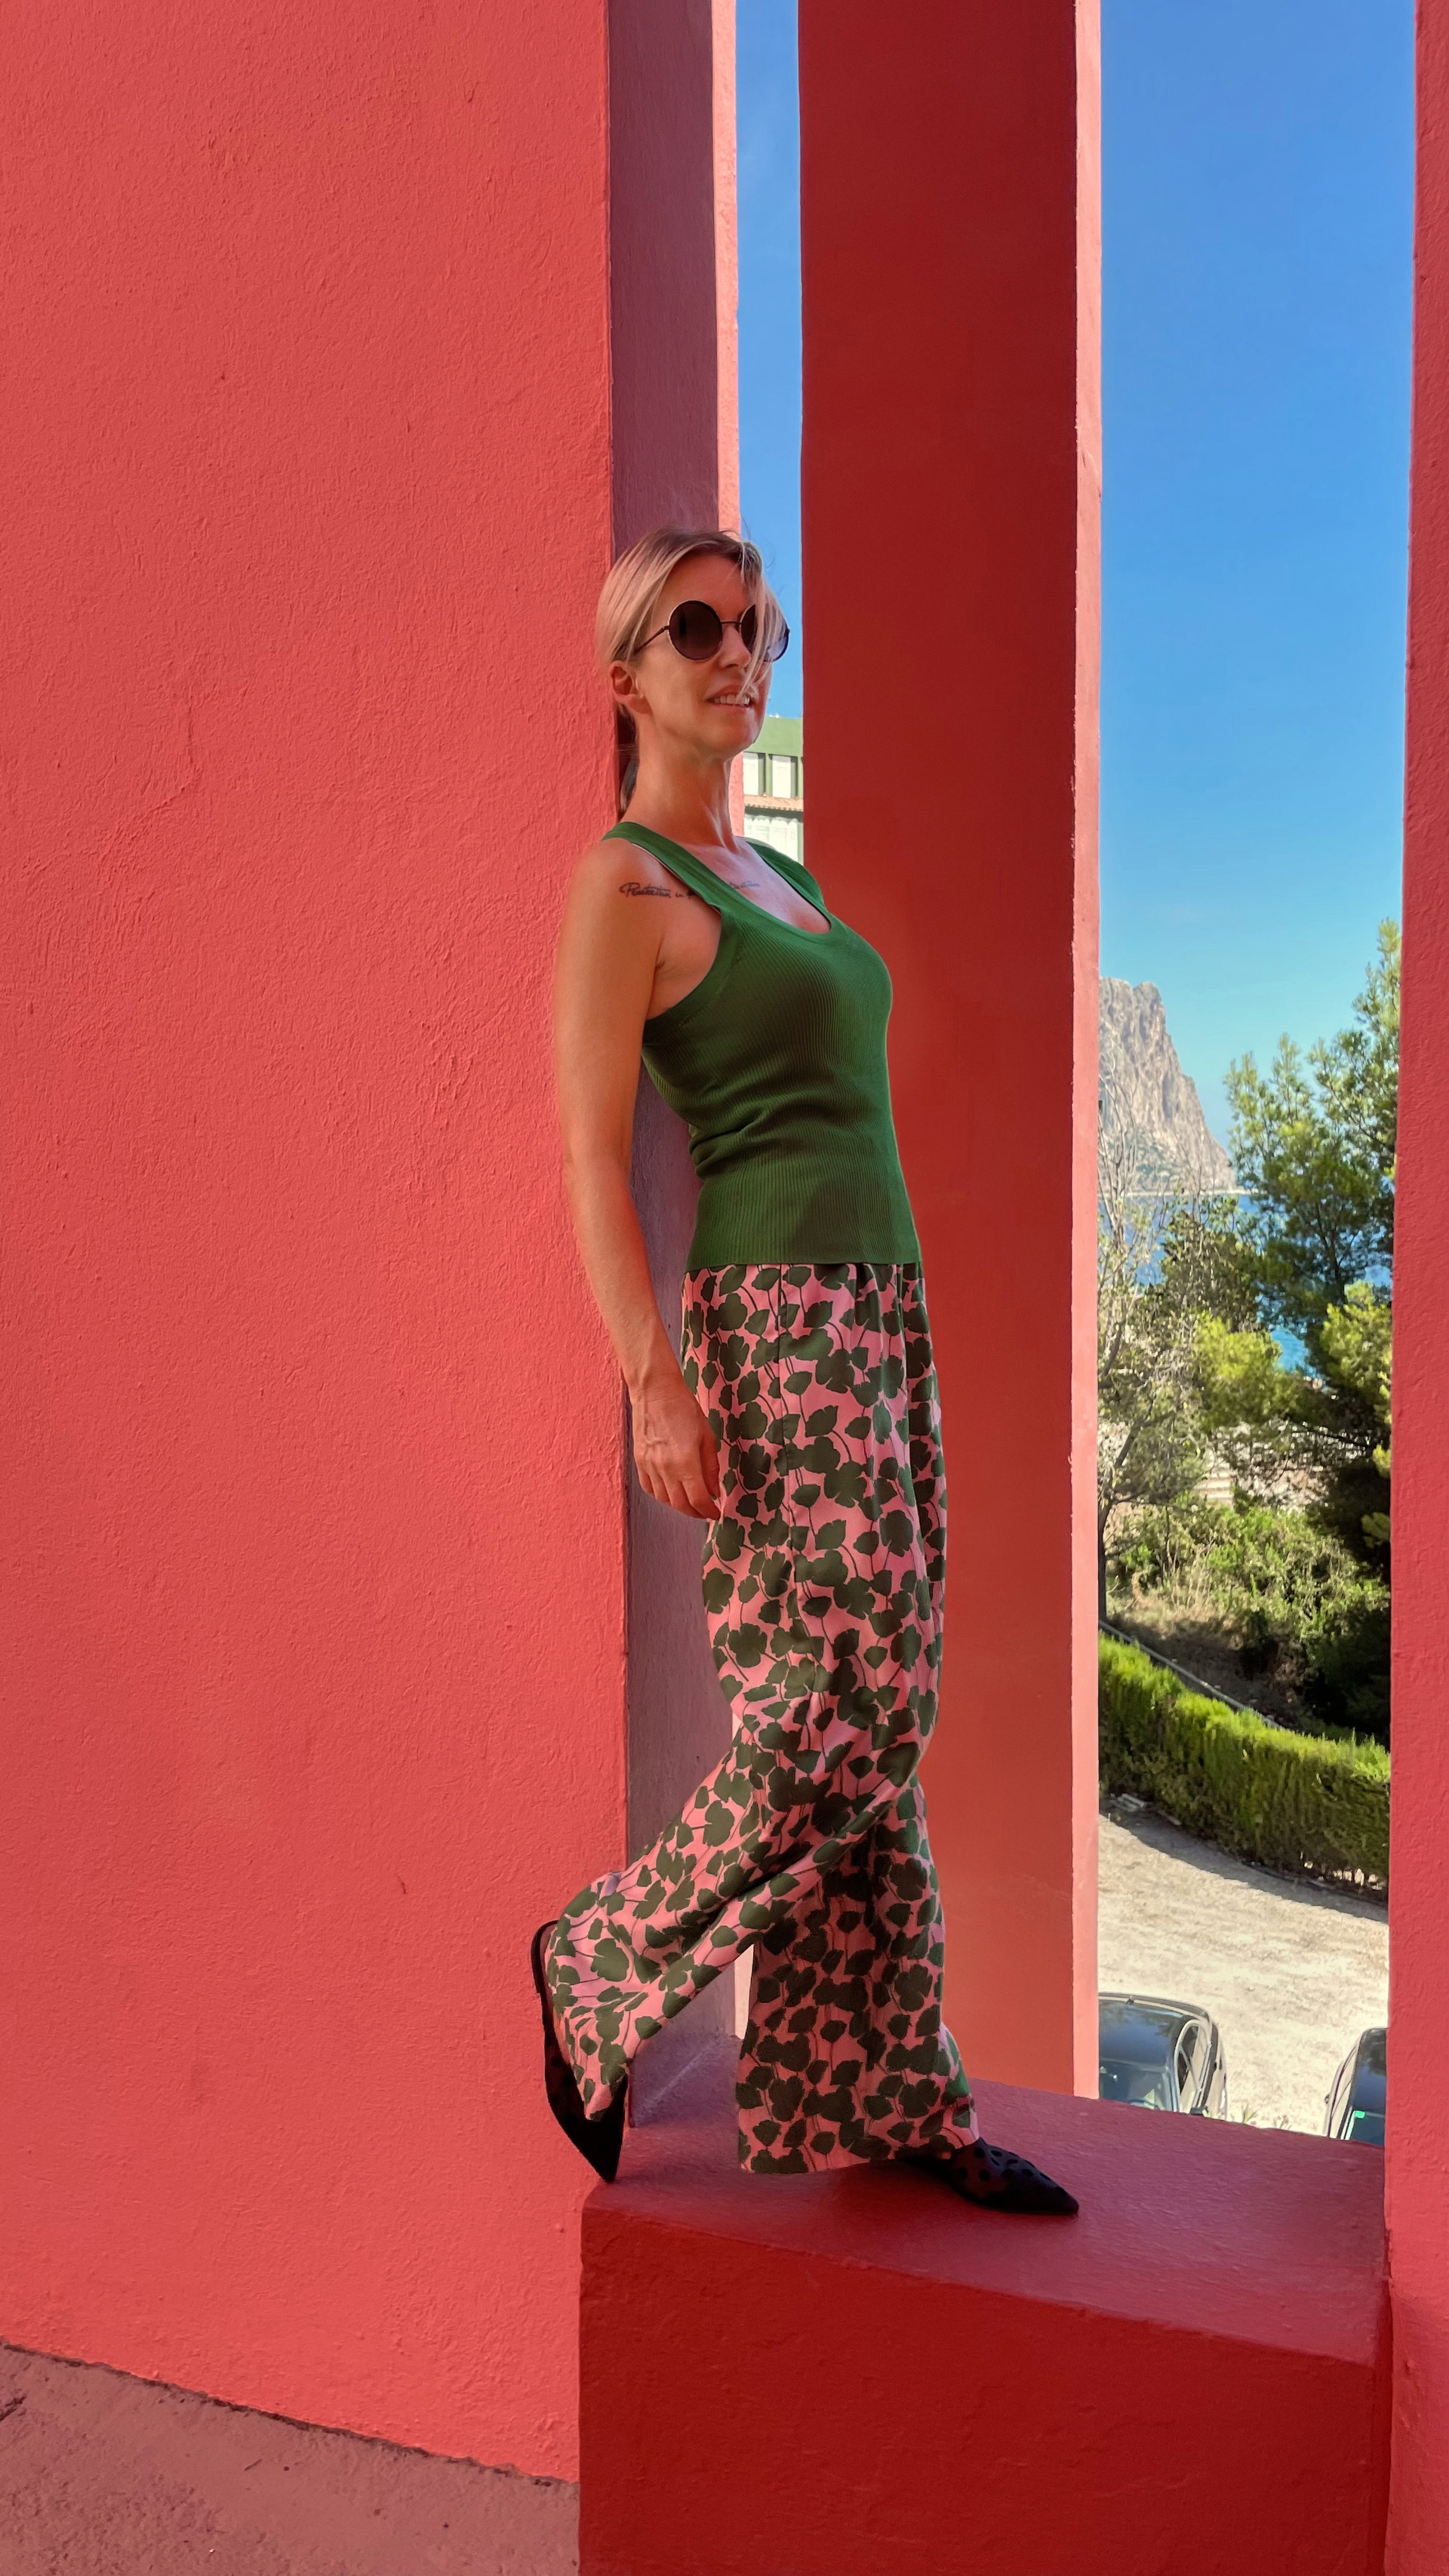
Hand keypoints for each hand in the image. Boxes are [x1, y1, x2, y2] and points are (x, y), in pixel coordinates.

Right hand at [631, 1373, 720, 1518]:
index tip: (716, 1513)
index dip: (708, 1512)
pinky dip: (661, 1496)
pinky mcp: (639, 1461)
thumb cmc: (684, 1408)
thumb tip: (714, 1491)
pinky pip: (649, 1489)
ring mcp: (649, 1466)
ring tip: (690, 1501)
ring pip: (664, 1499)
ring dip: (679, 1505)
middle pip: (680, 1505)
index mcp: (685, 1462)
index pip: (698, 1500)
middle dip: (695, 1512)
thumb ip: (710, 1466)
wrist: (655, 1391)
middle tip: (705, 1511)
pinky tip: (671, 1492)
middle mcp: (665, 1468)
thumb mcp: (706, 1435)